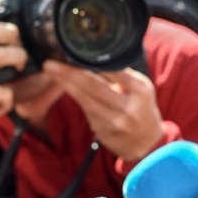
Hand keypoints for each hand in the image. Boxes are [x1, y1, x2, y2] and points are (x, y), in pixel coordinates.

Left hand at [42, 62, 162, 165]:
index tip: (73, 54)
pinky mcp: (102, 131)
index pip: (113, 71)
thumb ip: (123, 75)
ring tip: (52, 73)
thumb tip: (95, 58)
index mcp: (140, 90)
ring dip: (66, 85)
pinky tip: (64, 86)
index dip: (91, 63)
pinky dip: (74, 97)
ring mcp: (114, 121)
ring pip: (85, 99)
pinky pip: (85, 110)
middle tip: (50, 64)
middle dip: (69, 74)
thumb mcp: (141, 89)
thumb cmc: (142, 109)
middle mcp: (127, 106)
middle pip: (94, 86)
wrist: (146, 143)